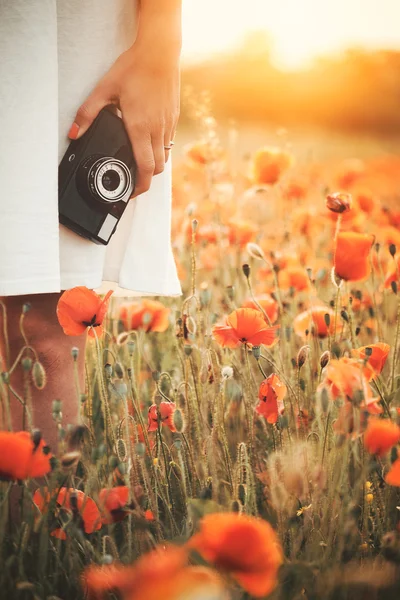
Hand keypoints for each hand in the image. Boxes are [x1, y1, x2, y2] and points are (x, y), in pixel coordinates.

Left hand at [68, 43, 179, 196]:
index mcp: (140, 128)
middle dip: (146, 179)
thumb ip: (88, 113)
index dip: (140, 186)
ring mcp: (167, 124)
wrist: (159, 52)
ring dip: (153, 164)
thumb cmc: (133, 68)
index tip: (132, 192)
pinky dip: (159, 149)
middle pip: (156, 168)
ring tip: (140, 163)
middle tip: (133, 182)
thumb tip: (75, 133)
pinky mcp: (173, 118)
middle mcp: (157, 130)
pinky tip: (148, 141)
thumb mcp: (104, 89)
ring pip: (164, 156)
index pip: (145, 168)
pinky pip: (168, 142)